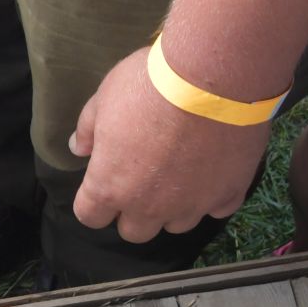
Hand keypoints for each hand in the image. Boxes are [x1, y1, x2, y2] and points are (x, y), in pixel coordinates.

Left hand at [70, 47, 273, 243]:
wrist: (215, 74)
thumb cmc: (149, 85)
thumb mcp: (103, 98)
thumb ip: (87, 129)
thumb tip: (79, 149)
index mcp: (110, 187)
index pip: (90, 217)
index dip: (94, 202)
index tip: (104, 182)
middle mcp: (149, 206)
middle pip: (134, 232)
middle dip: (133, 212)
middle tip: (142, 179)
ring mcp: (192, 203)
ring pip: (177, 225)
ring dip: (174, 207)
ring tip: (180, 175)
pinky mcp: (228, 193)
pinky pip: (218, 209)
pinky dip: (214, 197)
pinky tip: (213, 172)